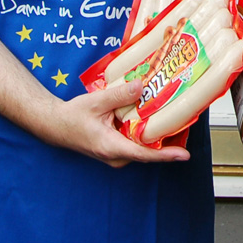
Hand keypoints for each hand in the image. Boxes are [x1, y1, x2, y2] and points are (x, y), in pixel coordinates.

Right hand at [42, 81, 190, 167]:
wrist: (56, 125)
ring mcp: (116, 154)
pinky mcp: (116, 148)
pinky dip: (146, 131)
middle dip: (168, 140)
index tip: (183, 155)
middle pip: (148, 150)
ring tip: (176, 117)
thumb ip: (119, 94)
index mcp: (111, 147)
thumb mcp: (96, 101)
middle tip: (186, 122)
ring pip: (142, 146)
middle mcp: (116, 155)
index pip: (143, 154)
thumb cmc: (73, 116)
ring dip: (157, 134)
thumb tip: (141, 86)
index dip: (165, 155)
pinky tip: (154, 116)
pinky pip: (135, 141)